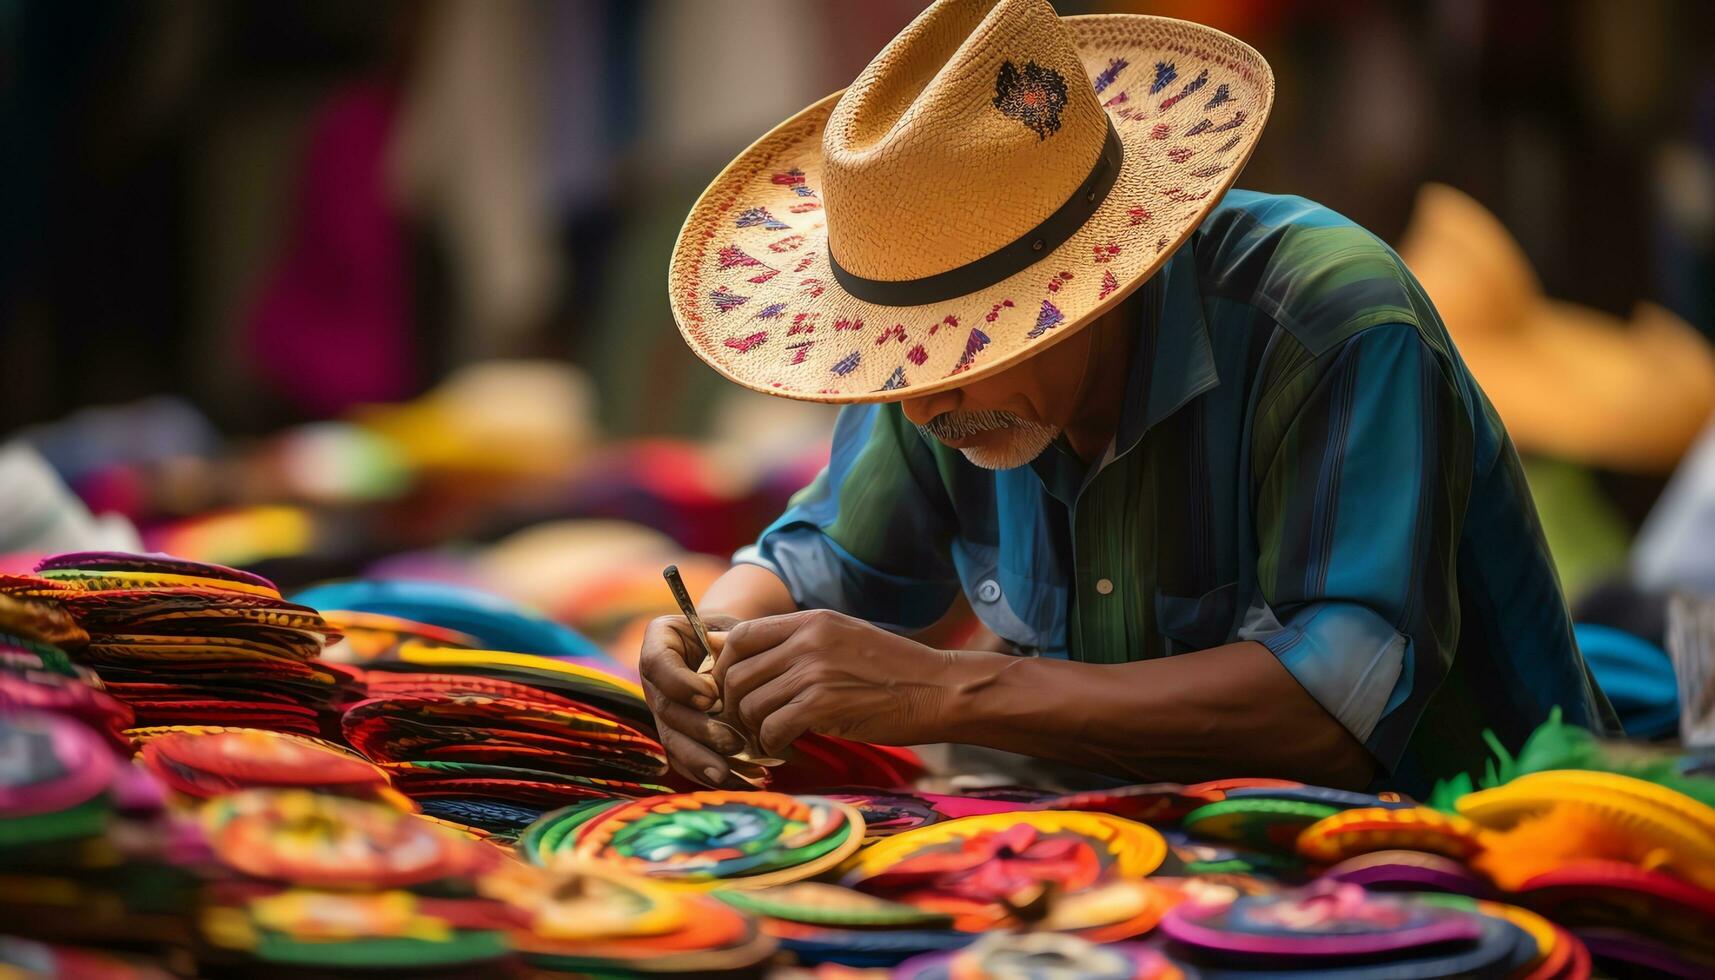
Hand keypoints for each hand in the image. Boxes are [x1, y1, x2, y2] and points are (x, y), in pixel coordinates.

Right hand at [637, 614, 751, 786]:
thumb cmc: (735, 632)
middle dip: (699, 730)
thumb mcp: (732, 627)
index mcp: (659, 641)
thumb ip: (729, 644)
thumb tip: (723, 675)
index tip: (713, 695)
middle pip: (665, 710)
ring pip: (672, 741)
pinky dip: (707, 773)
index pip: (657, 664)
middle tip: (733, 742)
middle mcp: (654, 678)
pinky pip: (684, 759)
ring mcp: (661, 708)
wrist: (733, 645)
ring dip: (700, 761)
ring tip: (728, 774)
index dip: (681, 684)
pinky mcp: (675, 733)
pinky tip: (735, 782)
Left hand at [714, 609, 969, 756]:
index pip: (740, 635)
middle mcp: (807, 641)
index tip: (731, 688)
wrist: (938, 690)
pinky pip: (772, 729)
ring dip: (754, 728)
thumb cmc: (894, 671)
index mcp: (811, 621)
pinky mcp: (822, 706)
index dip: (725, 666)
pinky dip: (772, 744)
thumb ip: (803, 644)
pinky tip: (786, 747)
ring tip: (769, 737)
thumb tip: (757, 663)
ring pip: (750, 704)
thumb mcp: (845, 638)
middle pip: (737, 673)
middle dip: (733, 705)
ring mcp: (813, 672)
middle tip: (746, 723)